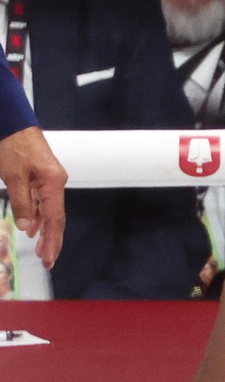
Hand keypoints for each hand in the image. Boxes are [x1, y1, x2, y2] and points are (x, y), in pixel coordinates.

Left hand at [0, 126, 66, 268]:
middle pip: (56, 217)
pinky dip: (38, 215)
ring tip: (39, 249)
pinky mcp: (41, 176)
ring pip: (49, 210)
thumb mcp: (12, 175)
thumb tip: (27, 227)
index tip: (48, 258)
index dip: (52, 240)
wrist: (11, 121)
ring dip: (44, 230)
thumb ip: (21, 202)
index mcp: (53, 183)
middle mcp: (56, 182)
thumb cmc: (12, 145)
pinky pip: (42, 201)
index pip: (55, 218)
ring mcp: (49, 179)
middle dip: (51, 239)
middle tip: (47, 260)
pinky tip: (32, 226)